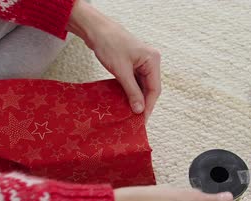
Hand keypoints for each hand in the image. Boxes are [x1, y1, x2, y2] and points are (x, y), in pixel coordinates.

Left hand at [68, 0, 160, 120]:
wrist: (95, 29)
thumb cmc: (109, 45)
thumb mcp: (121, 71)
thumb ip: (132, 91)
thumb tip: (139, 110)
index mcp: (153, 60)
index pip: (155, 89)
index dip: (148, 106)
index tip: (141, 120)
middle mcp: (151, 61)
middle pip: (150, 88)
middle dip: (143, 104)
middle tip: (135, 120)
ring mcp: (142, 62)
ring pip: (142, 86)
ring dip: (136, 99)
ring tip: (130, 114)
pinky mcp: (133, 64)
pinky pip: (135, 81)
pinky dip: (131, 91)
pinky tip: (125, 101)